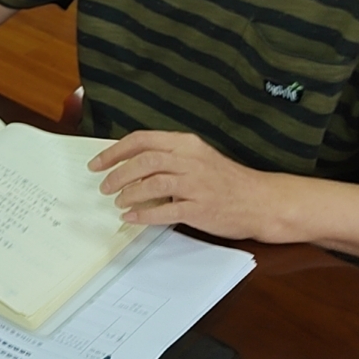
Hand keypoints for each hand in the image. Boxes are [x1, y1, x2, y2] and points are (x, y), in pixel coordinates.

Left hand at [89, 130, 282, 239]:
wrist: (261, 200)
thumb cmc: (226, 180)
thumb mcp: (198, 158)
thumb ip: (168, 157)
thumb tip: (129, 165)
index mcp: (187, 144)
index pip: (142, 140)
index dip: (114, 151)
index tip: (97, 164)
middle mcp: (190, 160)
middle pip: (144, 160)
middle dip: (117, 173)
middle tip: (104, 186)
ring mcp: (196, 185)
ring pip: (152, 183)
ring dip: (129, 193)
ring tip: (118, 202)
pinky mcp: (201, 208)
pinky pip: (166, 211)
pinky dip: (144, 215)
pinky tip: (132, 218)